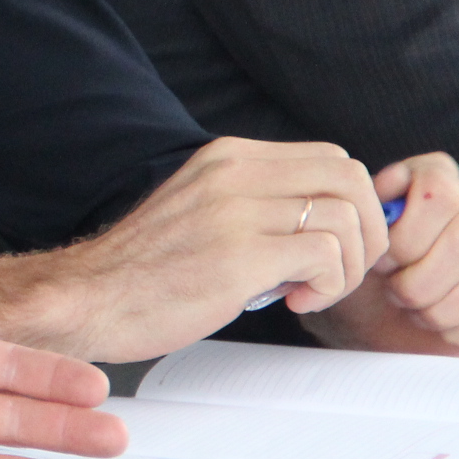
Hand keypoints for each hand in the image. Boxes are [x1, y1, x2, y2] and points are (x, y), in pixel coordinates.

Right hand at [0, 137, 387, 361]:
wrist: (90, 298)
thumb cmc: (146, 269)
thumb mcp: (203, 210)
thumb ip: (256, 201)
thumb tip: (325, 218)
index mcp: (226, 157)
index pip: (331, 158)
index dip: (354, 204)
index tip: (339, 246)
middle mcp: (232, 172)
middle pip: (350, 176)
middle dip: (368, 229)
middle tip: (342, 270)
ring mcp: (234, 211)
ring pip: (346, 217)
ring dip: (347, 267)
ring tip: (310, 290)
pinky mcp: (238, 256)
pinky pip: (325, 256)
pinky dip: (328, 285)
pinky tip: (294, 300)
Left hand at [300, 154, 458, 354]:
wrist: (372, 315)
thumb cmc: (363, 269)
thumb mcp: (353, 236)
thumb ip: (366, 208)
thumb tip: (387, 193)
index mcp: (436, 177)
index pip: (440, 191)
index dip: (407, 234)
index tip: (381, 261)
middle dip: (421, 278)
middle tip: (395, 293)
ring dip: (442, 306)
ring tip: (415, 309)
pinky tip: (440, 327)